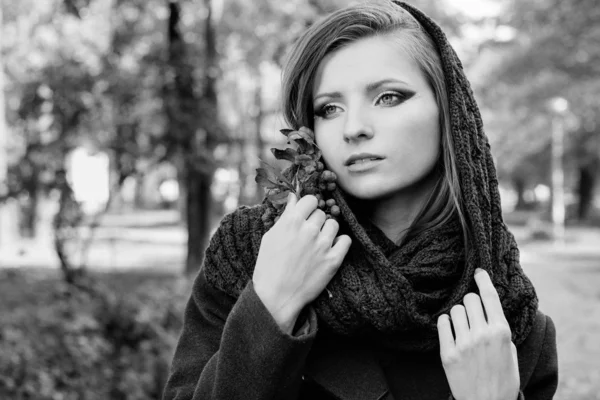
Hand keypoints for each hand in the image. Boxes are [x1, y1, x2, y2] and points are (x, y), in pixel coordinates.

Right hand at [253, 193, 351, 332]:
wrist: (276, 296)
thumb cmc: (268, 266)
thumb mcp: (270, 236)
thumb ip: (285, 216)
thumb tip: (294, 198)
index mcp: (292, 221)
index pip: (310, 199)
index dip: (308, 205)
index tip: (306, 213)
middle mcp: (309, 229)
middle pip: (321, 213)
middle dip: (315, 220)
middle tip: (308, 233)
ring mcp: (323, 245)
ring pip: (334, 224)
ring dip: (327, 230)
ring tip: (318, 242)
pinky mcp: (333, 260)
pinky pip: (345, 240)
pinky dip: (340, 242)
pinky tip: (330, 248)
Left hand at [437, 269, 519, 399]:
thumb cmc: (503, 379)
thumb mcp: (511, 352)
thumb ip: (500, 329)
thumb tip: (489, 308)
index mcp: (501, 332)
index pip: (489, 296)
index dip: (483, 280)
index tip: (478, 271)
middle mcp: (482, 334)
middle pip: (469, 299)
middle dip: (470, 302)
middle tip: (472, 312)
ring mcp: (464, 343)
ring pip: (455, 310)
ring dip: (458, 314)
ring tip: (463, 326)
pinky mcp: (448, 353)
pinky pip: (442, 323)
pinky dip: (446, 323)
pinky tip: (450, 330)